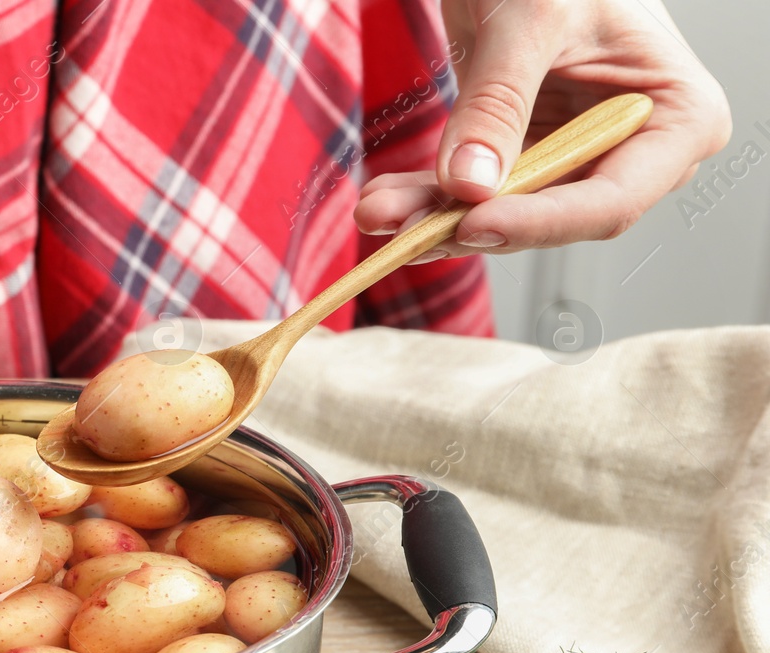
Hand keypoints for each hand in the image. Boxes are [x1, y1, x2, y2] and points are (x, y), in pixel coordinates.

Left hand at [355, 0, 730, 257]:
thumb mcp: (531, 19)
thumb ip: (500, 100)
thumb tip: (470, 184)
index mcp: (677, 119)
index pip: (611, 200)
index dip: (540, 222)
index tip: (474, 223)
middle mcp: (633, 153)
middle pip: (550, 217)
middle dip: (469, 225)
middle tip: (400, 228)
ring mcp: (578, 160)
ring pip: (502, 213)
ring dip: (433, 217)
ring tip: (377, 212)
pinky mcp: (527, 158)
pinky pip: (475, 193)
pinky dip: (426, 197)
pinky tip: (384, 199)